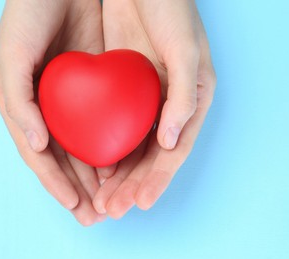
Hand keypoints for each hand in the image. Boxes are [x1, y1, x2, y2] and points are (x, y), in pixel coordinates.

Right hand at [0, 0, 109, 225]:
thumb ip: (18, 104)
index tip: (75, 207)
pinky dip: (112, 146)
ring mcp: (73, 102)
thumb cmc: (29, 17)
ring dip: (98, 175)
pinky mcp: (95, 89)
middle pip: (66, 159)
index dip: (56, 183)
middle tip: (97, 215)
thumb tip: (38, 147)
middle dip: (80, 189)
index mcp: (25, 108)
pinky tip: (123, 162)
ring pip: (86, 147)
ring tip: (112, 199)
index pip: (42, 157)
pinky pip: (105, 125)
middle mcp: (49, 110)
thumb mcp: (12, 58)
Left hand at [93, 0, 216, 218]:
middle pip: (153, 156)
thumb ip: (183, 97)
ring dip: (120, 176)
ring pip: (133, 148)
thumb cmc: (171, 10)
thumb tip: (170, 142)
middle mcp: (171, 107)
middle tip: (113, 208)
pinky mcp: (125, 93)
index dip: (159, 179)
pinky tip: (95, 168)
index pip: (175, 150)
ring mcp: (147, 102)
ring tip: (103, 200)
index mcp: (193, 100)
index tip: (140, 203)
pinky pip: (117, 128)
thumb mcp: (186, 50)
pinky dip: (108, 150)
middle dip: (135, 185)